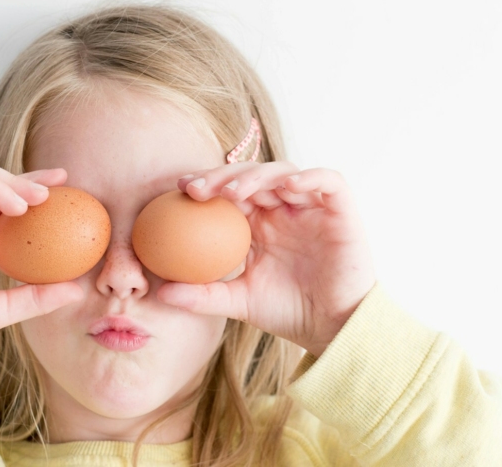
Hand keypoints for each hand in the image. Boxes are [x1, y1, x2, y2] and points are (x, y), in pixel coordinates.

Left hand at [156, 162, 376, 356]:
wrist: (332, 328)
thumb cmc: (287, 312)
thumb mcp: (238, 302)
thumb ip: (202, 295)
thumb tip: (160, 294)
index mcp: (258, 223)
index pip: (229, 191)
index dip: (206, 183)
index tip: (180, 189)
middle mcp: (282, 209)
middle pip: (251, 176)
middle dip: (222, 176)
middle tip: (197, 189)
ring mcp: (311, 207)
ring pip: (283, 172)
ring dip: (257, 176)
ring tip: (233, 192)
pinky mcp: (341, 210)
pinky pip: (328, 181)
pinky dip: (310, 177)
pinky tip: (287, 186)